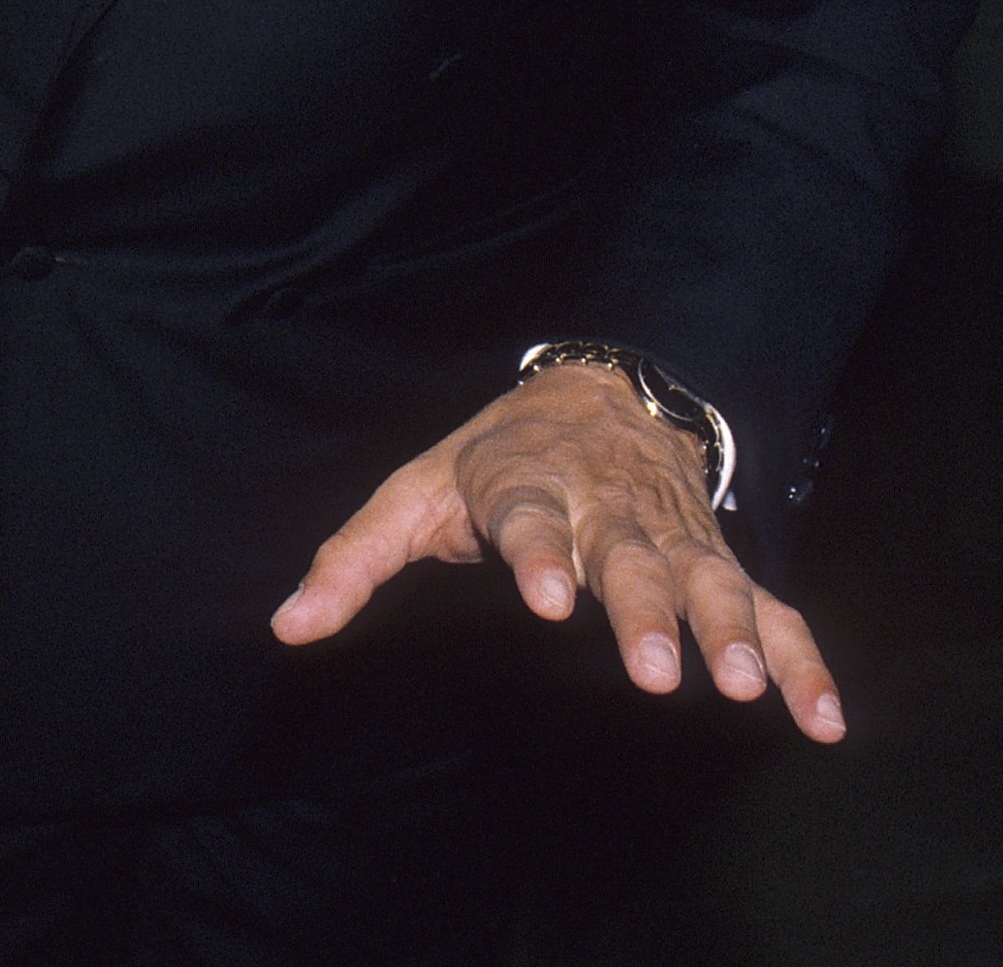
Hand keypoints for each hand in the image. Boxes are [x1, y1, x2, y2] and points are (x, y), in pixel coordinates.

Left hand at [270, 362, 845, 743]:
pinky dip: (800, 660)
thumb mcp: (414, 492)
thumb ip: (355, 562)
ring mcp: (669, 534)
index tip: (548, 597)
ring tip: (737, 687)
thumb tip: (287, 627)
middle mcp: (604, 507)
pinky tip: (820, 719)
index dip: (540, 555)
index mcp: (526, 484)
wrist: (603, 387)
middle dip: (644, 610)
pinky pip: (770, 609)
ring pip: (706, 580)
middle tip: (658, 673)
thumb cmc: (493, 457)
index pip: (528, 516)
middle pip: (628, 556)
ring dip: (725, 631)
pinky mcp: (717, 560)